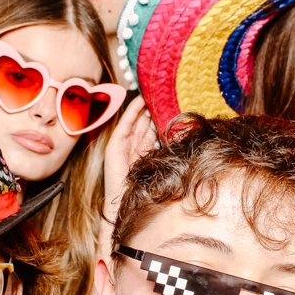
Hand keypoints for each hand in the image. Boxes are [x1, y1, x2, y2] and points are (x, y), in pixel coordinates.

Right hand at [103, 96, 156, 217]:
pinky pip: (125, 124)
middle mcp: (133, 145)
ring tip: (153, 92)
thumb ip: (164, 151)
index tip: (168, 103)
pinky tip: (139, 102)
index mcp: (143, 150)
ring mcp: (123, 144)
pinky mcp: (115, 144)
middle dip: (151, 108)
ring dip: (143, 106)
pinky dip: (131, 112)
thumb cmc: (144, 188)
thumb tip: (179, 138)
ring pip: (135, 120)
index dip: (157, 115)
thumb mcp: (159, 165)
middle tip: (161, 92)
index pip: (150, 127)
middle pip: (143, 121)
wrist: (126, 202)